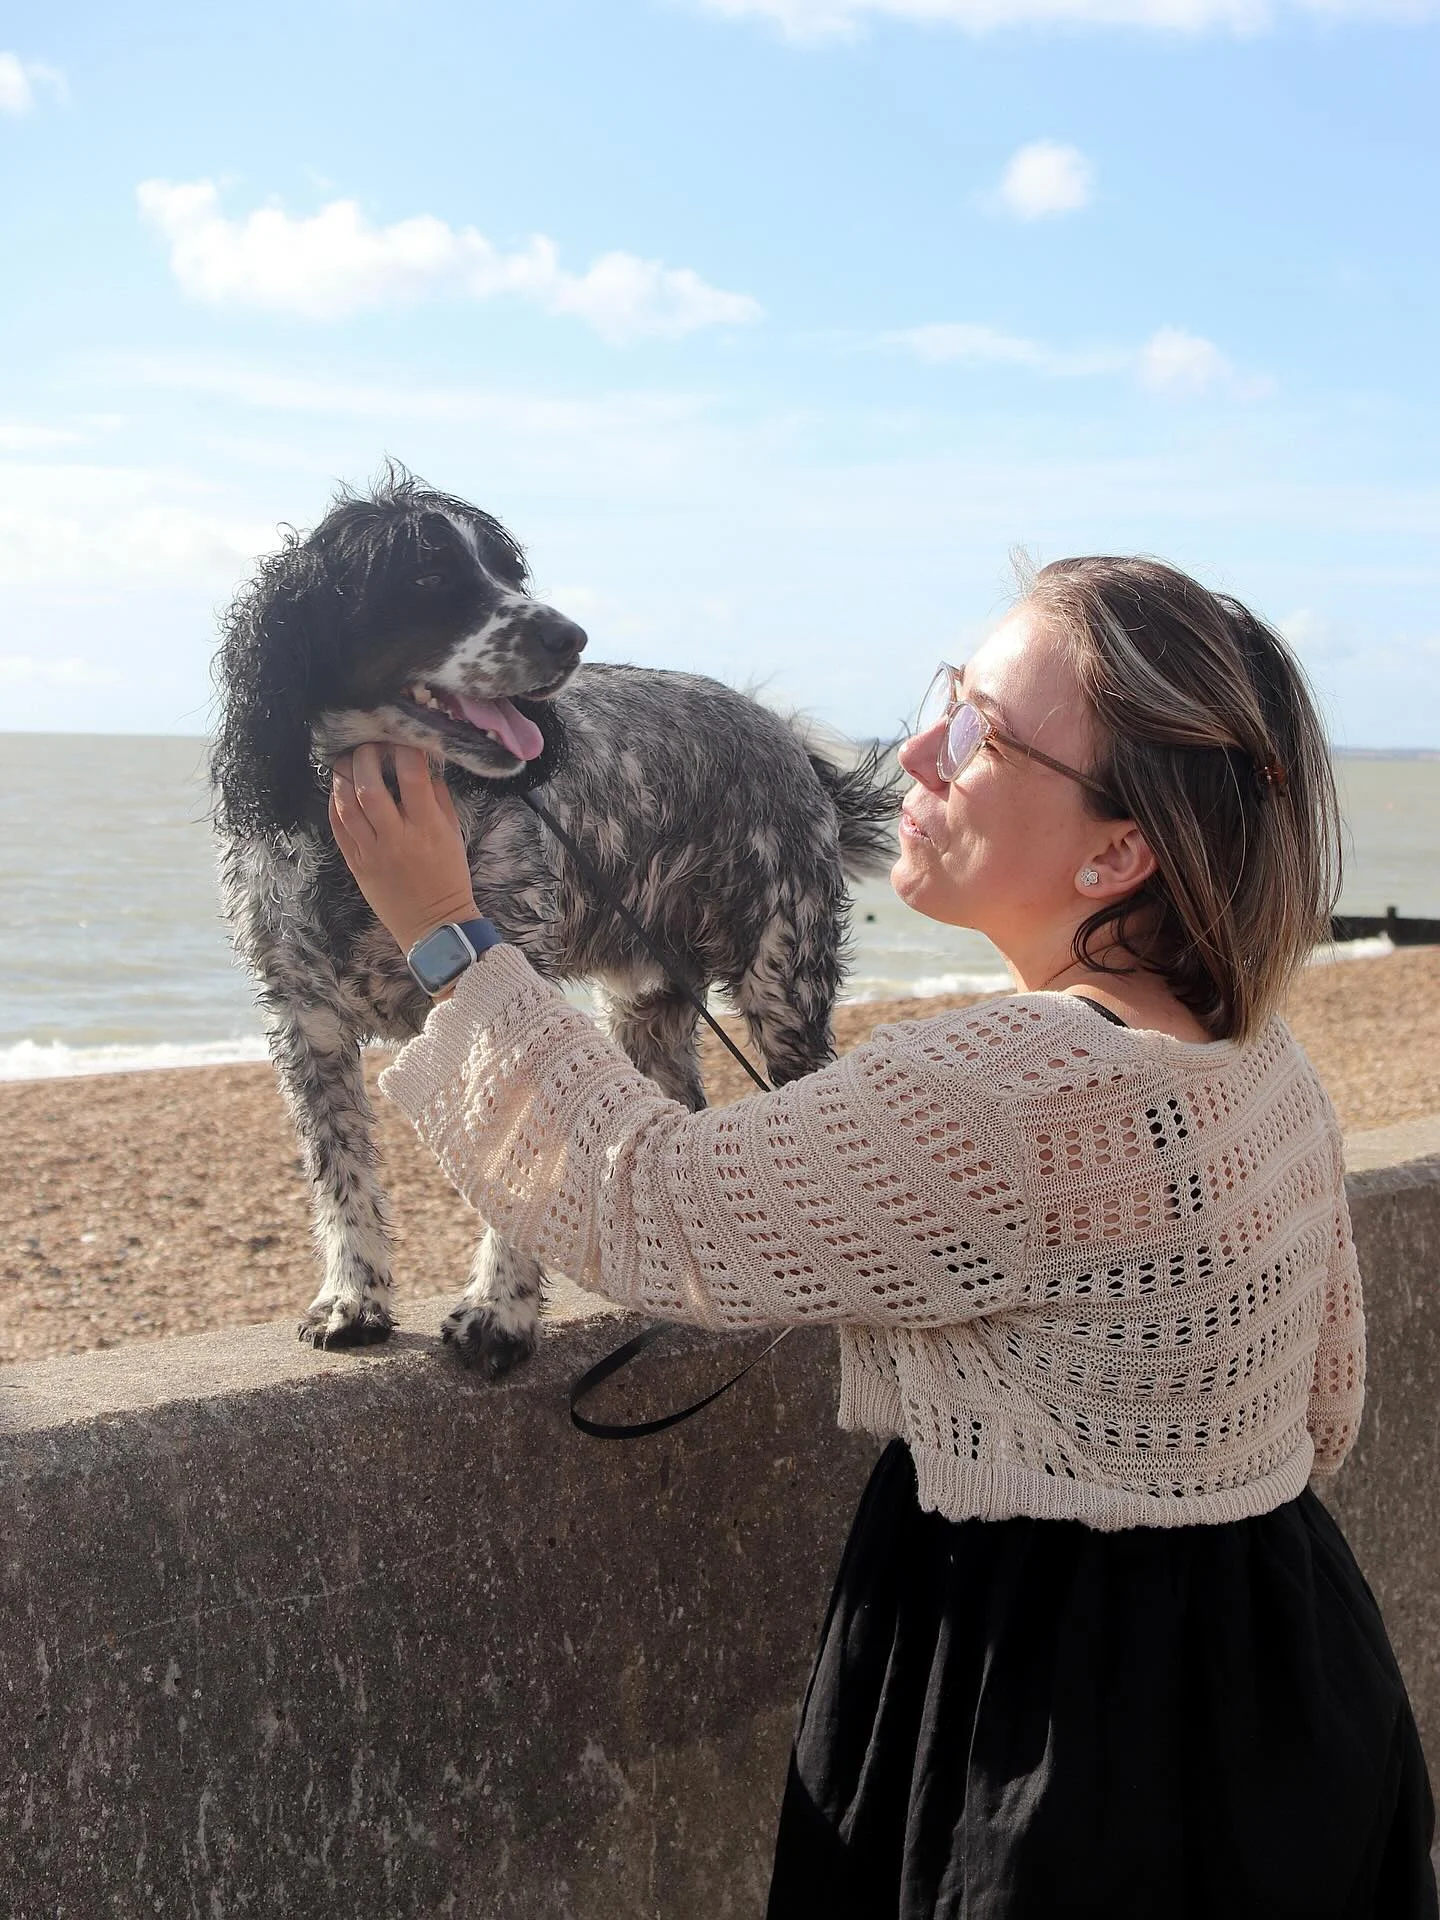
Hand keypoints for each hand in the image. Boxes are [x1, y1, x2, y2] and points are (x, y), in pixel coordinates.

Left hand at [328, 744, 479, 955]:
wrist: (434, 924)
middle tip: (368, 746)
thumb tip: (422, 764)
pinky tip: (340, 790)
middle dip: (365, 757)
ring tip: (348, 761)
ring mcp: (373, 851)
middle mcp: (397, 837)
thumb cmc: (449, 876)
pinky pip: (338, 828)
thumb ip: (438, 798)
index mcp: (427, 827)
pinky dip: (335, 803)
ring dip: (344, 776)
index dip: (404, 749)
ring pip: (347, 805)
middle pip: (370, 786)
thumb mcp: (453, 834)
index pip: (413, 776)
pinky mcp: (357, 864)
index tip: (402, 737)